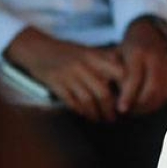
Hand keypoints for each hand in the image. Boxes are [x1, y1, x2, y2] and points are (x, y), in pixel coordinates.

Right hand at [4, 27, 124, 121]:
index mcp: (95, 56)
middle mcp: (83, 65)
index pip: (119, 74)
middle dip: (110, 110)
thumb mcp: (89, 51)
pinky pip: (71, 102)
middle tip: (113, 118)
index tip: (129, 101)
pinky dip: (80, 111)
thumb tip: (130, 76)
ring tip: (100, 119)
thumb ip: (107, 61)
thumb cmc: (68, 52)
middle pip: (104, 93)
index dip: (127, 90)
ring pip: (88, 100)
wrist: (36, 48)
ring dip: (95, 114)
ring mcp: (68, 75)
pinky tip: (85, 114)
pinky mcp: (55, 83)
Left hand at [117, 18, 166, 114]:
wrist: (149, 34)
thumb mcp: (117, 55)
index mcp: (138, 52)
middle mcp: (156, 58)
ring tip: (134, 112)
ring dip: (147, 106)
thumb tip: (109, 99)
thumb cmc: (127, 48)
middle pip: (151, 88)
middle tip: (127, 113)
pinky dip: (154, 103)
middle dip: (139, 104)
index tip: (120, 109)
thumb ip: (115, 74)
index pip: (134, 78)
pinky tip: (143, 107)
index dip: (128, 95)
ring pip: (160, 93)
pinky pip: (165, 93)